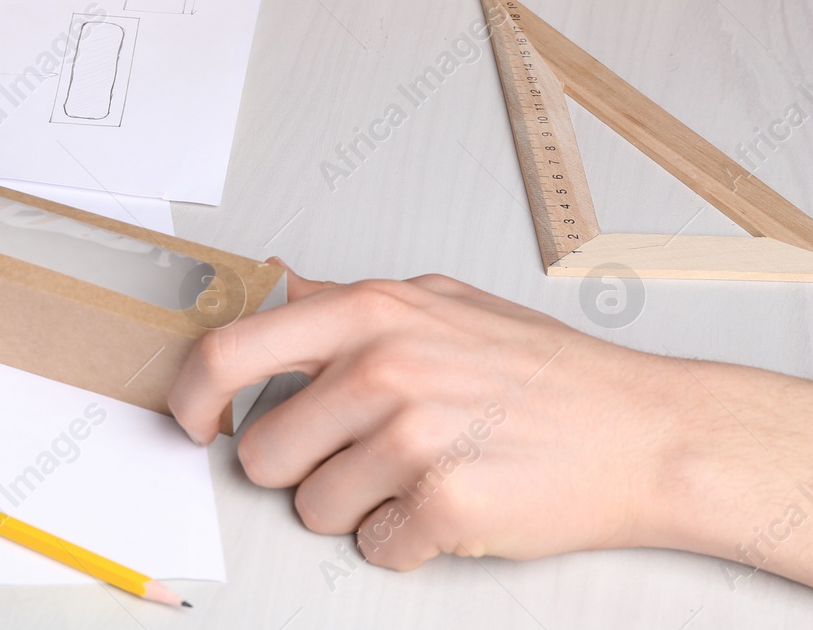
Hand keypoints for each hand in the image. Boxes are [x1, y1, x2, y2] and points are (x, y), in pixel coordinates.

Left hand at [169, 266, 812, 582]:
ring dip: (355, 506)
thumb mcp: (439, 301)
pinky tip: (447, 506)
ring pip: (313, 508)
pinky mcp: (445, 505)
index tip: (194, 421)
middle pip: (261, 453)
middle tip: (357, 455)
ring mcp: (412, 437)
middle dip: (295, 467)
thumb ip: (347, 299)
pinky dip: (404, 541)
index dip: (191, 396)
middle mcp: (382, 368)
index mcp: (369, 312)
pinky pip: (373, 549)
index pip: (228, 352)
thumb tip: (273, 287)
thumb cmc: (542, 371)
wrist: (646, 430)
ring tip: (417, 475)